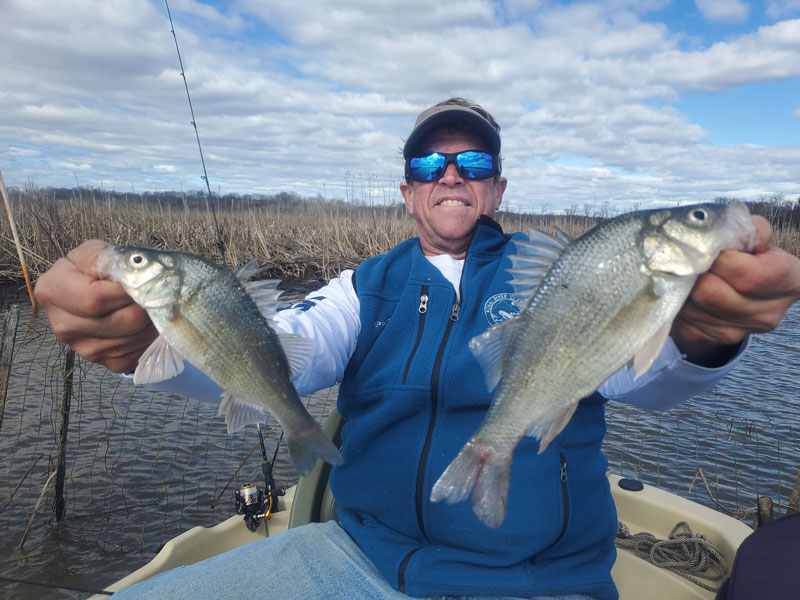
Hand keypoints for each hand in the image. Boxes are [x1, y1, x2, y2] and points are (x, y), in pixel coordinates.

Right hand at [34, 240, 156, 372]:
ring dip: (151, 323)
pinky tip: (144, 325)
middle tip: (153, 295)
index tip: (140, 282)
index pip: (96, 298)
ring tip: (149, 307)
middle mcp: (62, 323)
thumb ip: (108, 260)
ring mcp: (80, 347)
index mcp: (53, 290)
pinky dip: (148, 339)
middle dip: (145, 307)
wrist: (94, 291)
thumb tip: (130, 276)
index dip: (126, 291)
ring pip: (133, 338)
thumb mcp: (96, 253)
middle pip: (121, 321)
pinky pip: (135, 353)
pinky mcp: (101, 361)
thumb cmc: (96, 270)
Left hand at [671, 216, 799, 365]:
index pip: (748, 276)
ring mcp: (740, 331)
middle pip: (711, 294)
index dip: (722, 260)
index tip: (712, 248)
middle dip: (694, 272)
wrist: (738, 289)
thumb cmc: (749, 256)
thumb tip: (722, 235)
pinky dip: (675, 301)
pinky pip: (681, 319)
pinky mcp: (711, 338)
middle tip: (689, 259)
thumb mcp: (756, 237)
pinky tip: (682, 290)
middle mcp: (768, 313)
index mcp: (790, 282)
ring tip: (686, 273)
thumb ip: (747, 229)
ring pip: (691, 306)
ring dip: (680, 286)